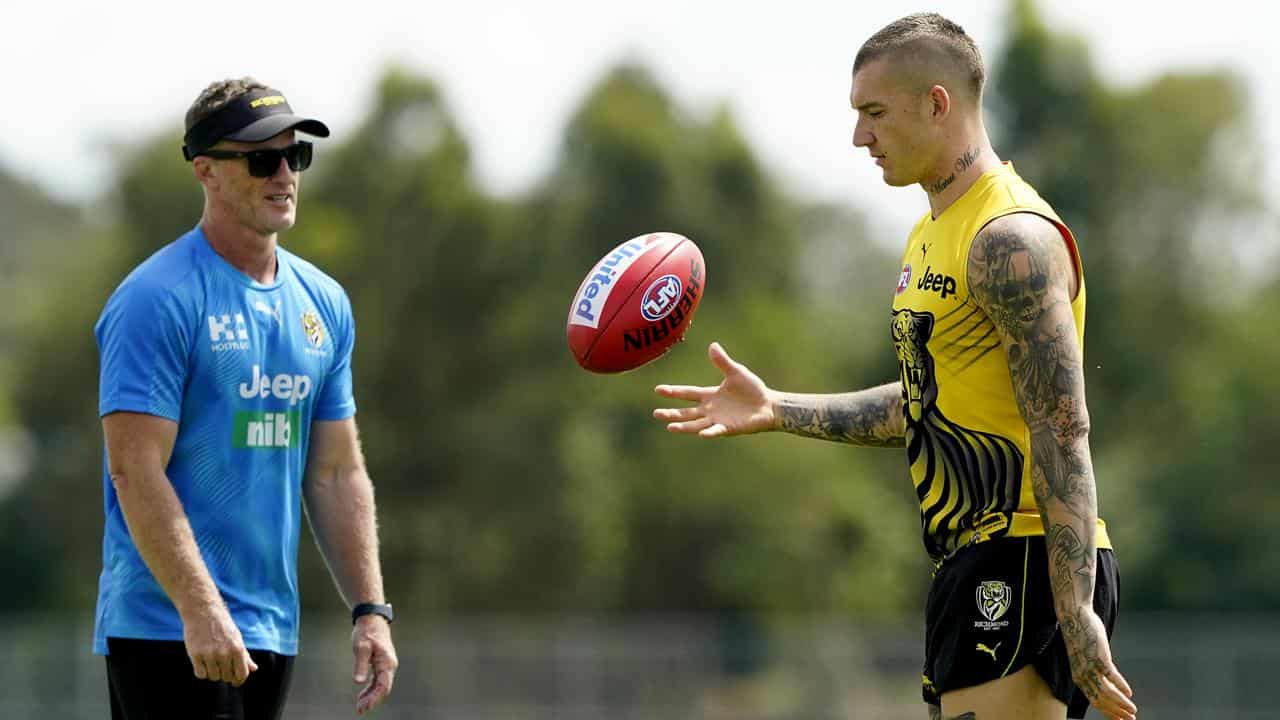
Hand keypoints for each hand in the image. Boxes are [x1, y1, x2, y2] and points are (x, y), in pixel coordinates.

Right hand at [182, 605, 257, 686]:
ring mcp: (209, 654)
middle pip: (226, 677)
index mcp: (238, 649)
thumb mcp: (237, 638)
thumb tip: (253, 669)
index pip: (241, 674)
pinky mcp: (196, 655)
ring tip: (211, 661)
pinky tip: (202, 663)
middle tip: (221, 665)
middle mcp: (224, 653)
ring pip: (213, 677)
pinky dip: (201, 671)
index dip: (238, 680)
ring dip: (213, 673)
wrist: (204, 612)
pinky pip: (200, 674)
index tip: (235, 681)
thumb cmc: (223, 626)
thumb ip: (245, 656)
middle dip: (225, 674)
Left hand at [353, 615, 397, 714]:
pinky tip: (362, 695)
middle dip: (372, 700)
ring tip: (360, 706)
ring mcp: (386, 665)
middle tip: (360, 710)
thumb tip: (359, 682)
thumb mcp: (361, 647)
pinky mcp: (381, 664)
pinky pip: (377, 680)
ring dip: (371, 696)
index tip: (364, 706)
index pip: (383, 685)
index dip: (374, 698)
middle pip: (383, 688)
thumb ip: (360, 664)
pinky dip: (370, 689)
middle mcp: (389, 665)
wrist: (372, 619)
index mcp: (387, 662)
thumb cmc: (367, 631)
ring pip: (380, 685)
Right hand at [653, 342, 775, 437]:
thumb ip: (722, 361)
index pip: (687, 393)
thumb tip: (712, 345)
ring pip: (696, 424)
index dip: (673, 392)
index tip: (657, 389)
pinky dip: (709, 432)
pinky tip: (701, 433)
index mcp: (710, 395)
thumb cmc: (752, 388)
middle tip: (656, 414)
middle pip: (686, 412)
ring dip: (683, 426)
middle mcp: (710, 409)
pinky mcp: (728, 428)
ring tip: (669, 427)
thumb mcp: (736, 372)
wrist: (768, 405)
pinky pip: (716, 431)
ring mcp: (718, 420)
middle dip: (671, 413)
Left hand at [1061, 607, 1136, 719]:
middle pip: (1100, 700)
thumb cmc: (1082, 636)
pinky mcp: (1099, 657)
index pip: (1094, 701)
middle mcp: (1082, 675)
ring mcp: (1090, 666)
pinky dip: (1121, 686)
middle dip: (1116, 712)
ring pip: (1106, 692)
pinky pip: (1111, 676)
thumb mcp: (1087, 658)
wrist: (1074, 617)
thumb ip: (1095, 671)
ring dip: (1121, 704)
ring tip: (1133, 710)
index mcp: (1079, 677)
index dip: (1108, 712)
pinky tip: (1130, 693)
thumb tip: (1109, 680)